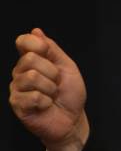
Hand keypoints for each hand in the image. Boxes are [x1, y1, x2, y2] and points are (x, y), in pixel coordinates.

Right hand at [9, 28, 88, 150]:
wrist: (73, 119)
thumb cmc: (70, 94)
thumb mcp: (67, 67)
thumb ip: (53, 49)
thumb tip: (36, 31)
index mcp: (33, 61)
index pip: (23, 41)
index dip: (37, 44)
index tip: (49, 54)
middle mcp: (21, 72)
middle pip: (30, 59)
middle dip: (52, 72)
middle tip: (56, 84)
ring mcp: (17, 88)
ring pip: (32, 77)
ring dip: (50, 88)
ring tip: (52, 95)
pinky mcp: (17, 104)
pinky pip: (33, 96)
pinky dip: (46, 101)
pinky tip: (46, 105)